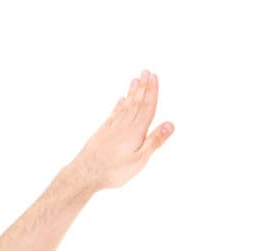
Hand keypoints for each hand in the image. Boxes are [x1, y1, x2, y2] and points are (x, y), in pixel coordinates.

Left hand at [71, 69, 174, 191]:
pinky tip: (121, 100)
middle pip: (137, 103)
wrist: (85, 173)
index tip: (154, 76)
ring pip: (125, 106)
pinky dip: (119, 105)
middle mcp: (125, 125)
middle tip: (146, 71)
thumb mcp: (139, 160)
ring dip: (132, 93)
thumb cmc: (113, 171)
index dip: (152, 91)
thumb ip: (154, 141)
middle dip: (143, 87)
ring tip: (135, 80)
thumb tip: (170, 124)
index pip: (147, 107)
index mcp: (136, 131)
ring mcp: (112, 128)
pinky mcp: (103, 132)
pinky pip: (113, 114)